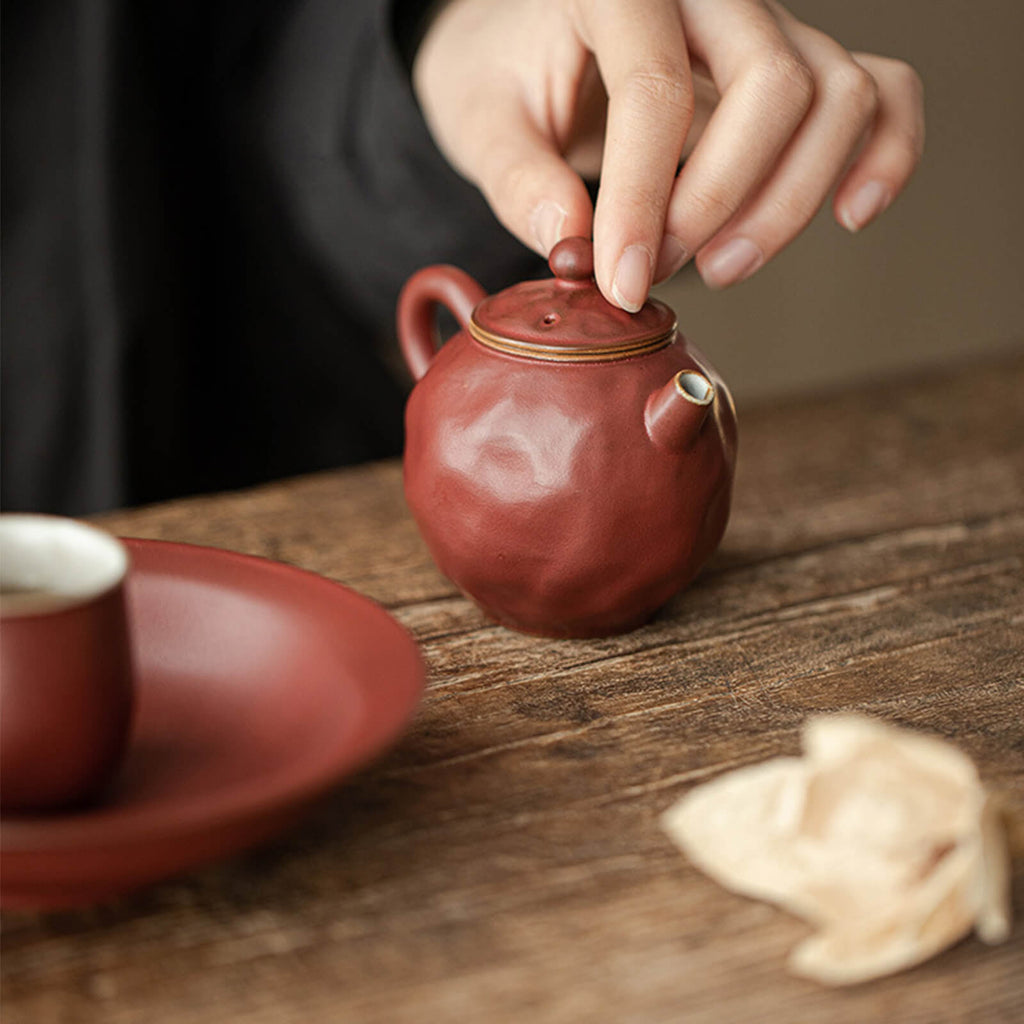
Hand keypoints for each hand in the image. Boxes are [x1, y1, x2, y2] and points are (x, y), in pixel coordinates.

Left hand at [413, 0, 924, 309]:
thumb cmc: (503, 72)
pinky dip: (885, 153)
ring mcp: (763, 24)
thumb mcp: (480, 120)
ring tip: (721, 267)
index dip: (644, 200)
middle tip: (655, 271)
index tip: (620, 281)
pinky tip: (849, 215)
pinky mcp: (793, 65)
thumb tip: (574, 243)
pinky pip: (880, 91)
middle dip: (718, 202)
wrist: (526, 42)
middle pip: (772, 85)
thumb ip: (517, 179)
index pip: (656, 88)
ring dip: (789, 201)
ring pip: (834, 96)